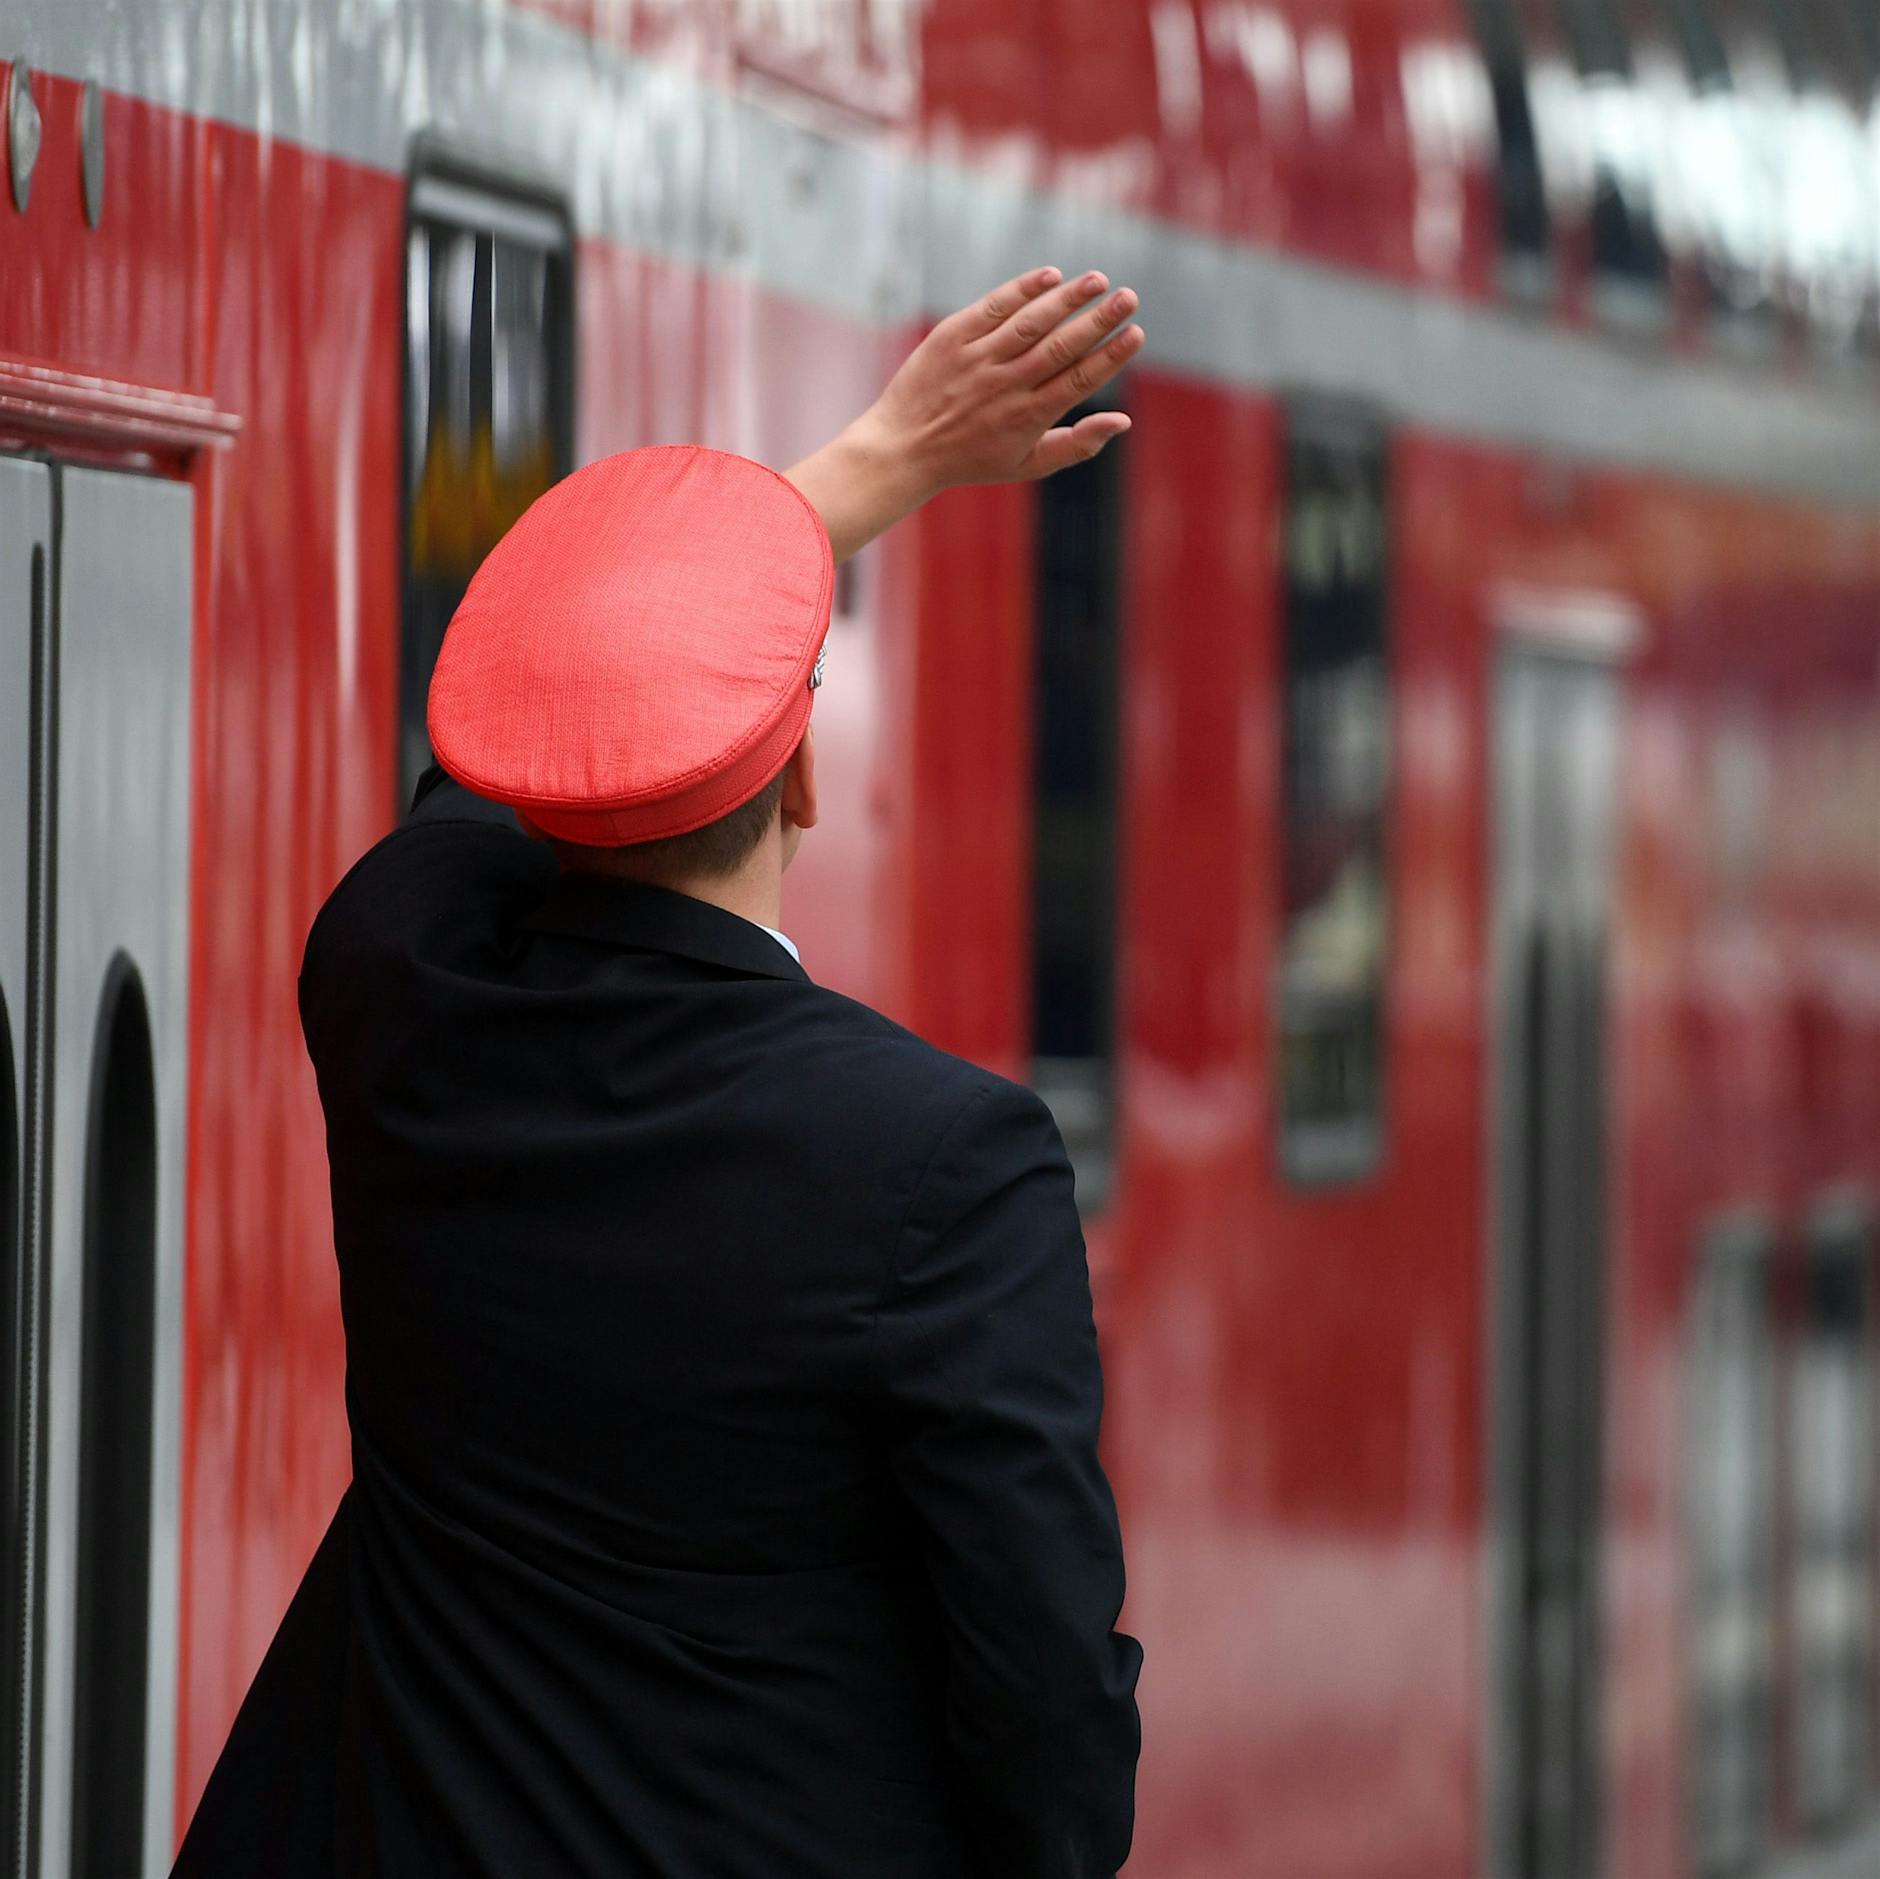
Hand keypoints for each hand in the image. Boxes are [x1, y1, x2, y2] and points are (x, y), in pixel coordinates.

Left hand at [785, 267, 1143, 561]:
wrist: (904, 448)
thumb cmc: (972, 459)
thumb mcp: (1027, 464)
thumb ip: (1077, 444)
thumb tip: (1124, 421)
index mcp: (1027, 417)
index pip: (1079, 380)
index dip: (1110, 356)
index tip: (1136, 334)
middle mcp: (1005, 386)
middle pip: (1061, 346)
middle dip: (1099, 320)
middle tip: (1129, 298)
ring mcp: (978, 359)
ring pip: (1031, 322)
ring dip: (1067, 299)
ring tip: (1097, 281)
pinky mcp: (952, 337)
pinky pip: (993, 307)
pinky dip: (1022, 290)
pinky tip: (1051, 276)